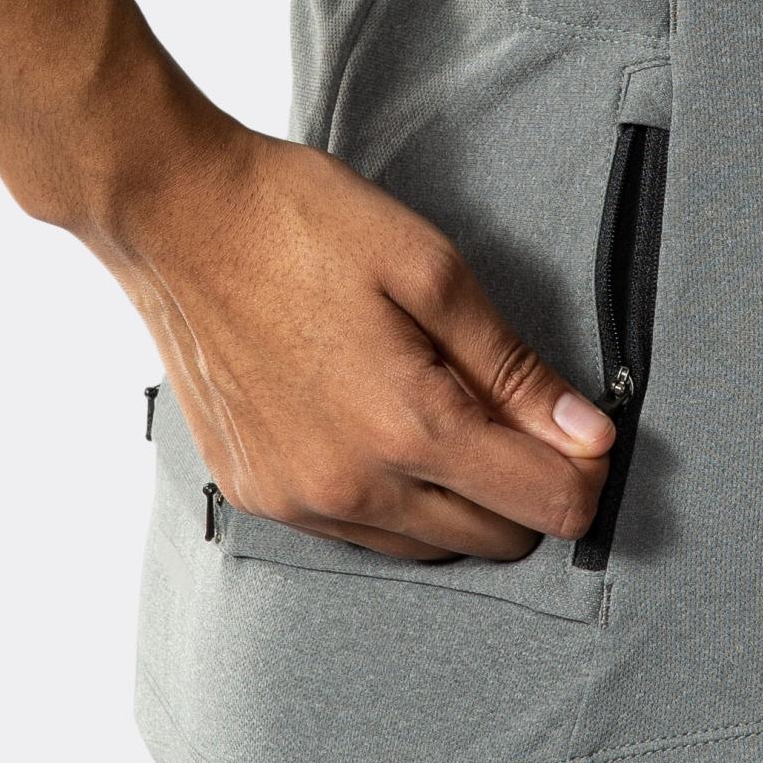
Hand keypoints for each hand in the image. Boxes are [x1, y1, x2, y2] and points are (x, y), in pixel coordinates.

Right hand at [91, 127, 614, 560]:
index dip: (585, 473)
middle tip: (518, 413)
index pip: (546, 504)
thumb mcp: (433, 272)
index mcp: (408, 427)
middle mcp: (352, 487)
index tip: (583, 432)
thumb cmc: (301, 224)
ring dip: (463, 500)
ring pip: (430, 547)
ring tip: (446, 412)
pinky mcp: (259, 496)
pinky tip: (386, 431)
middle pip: (496, 539)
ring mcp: (299, 500)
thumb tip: (589, 435)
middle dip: (528, 488)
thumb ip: (516, 369)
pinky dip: (398, 501)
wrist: (173, 215)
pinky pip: (363, 535)